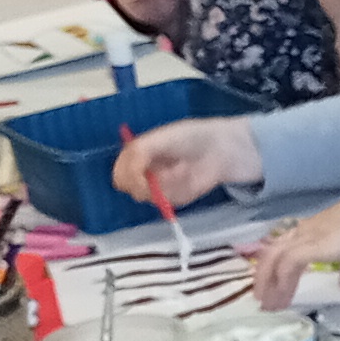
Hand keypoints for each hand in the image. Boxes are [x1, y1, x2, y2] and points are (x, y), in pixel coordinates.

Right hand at [112, 117, 264, 209]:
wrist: (220, 150)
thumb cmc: (189, 137)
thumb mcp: (160, 137)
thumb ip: (139, 153)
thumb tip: (130, 175)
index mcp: (136, 154)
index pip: (119, 171)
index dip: (126, 174)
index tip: (139, 174)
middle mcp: (143, 172)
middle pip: (127, 187)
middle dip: (140, 184)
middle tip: (158, 177)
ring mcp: (157, 187)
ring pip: (146, 197)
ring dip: (161, 186)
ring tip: (179, 170)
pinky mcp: (173, 198)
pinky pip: (166, 203)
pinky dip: (175, 193)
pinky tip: (187, 179)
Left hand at [251, 184, 339, 305]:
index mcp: (312, 230)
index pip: (283, 247)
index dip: (273, 268)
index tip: (271, 289)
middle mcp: (304, 231)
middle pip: (272, 253)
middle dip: (264, 278)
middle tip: (263, 302)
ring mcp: (306, 237)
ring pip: (275, 259)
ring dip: (269, 284)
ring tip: (270, 306)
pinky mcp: (312, 245)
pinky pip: (289, 263)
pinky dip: (283, 281)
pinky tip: (284, 297)